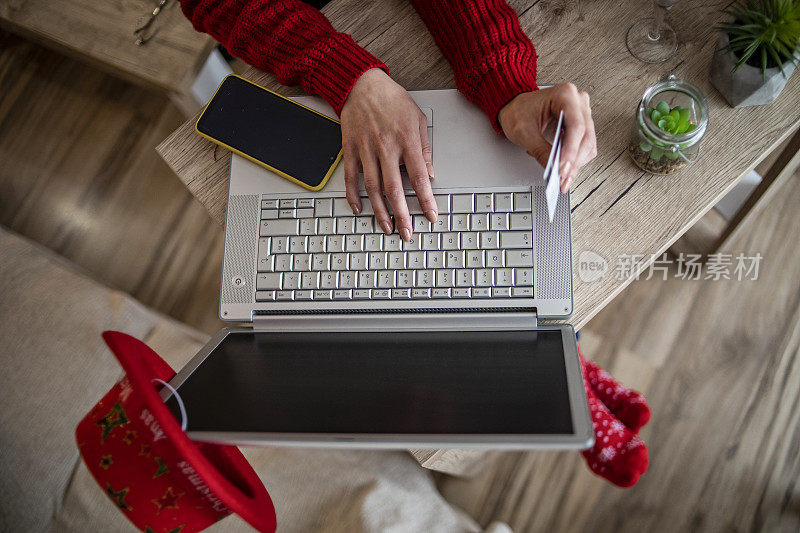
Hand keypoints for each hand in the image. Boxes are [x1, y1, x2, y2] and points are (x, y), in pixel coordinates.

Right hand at [340, 68, 435, 240]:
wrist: (361, 84)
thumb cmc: (392, 100)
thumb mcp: (418, 119)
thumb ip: (425, 149)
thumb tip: (430, 174)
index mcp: (407, 141)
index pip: (419, 178)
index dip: (426, 200)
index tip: (430, 216)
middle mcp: (386, 148)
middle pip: (395, 189)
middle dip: (402, 215)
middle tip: (407, 233)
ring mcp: (366, 149)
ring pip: (372, 188)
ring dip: (380, 211)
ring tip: (386, 227)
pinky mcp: (350, 149)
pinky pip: (350, 177)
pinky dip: (353, 196)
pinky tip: (359, 209)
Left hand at [498, 83, 596, 191]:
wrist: (515, 107)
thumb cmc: (518, 111)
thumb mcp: (524, 132)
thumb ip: (540, 150)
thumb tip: (553, 168)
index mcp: (564, 94)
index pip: (576, 126)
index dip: (571, 151)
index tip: (563, 168)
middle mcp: (577, 101)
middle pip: (586, 137)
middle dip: (574, 161)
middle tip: (562, 178)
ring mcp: (582, 113)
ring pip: (588, 144)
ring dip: (576, 162)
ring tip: (560, 175)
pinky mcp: (581, 124)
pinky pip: (585, 146)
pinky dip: (575, 159)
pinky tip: (563, 165)